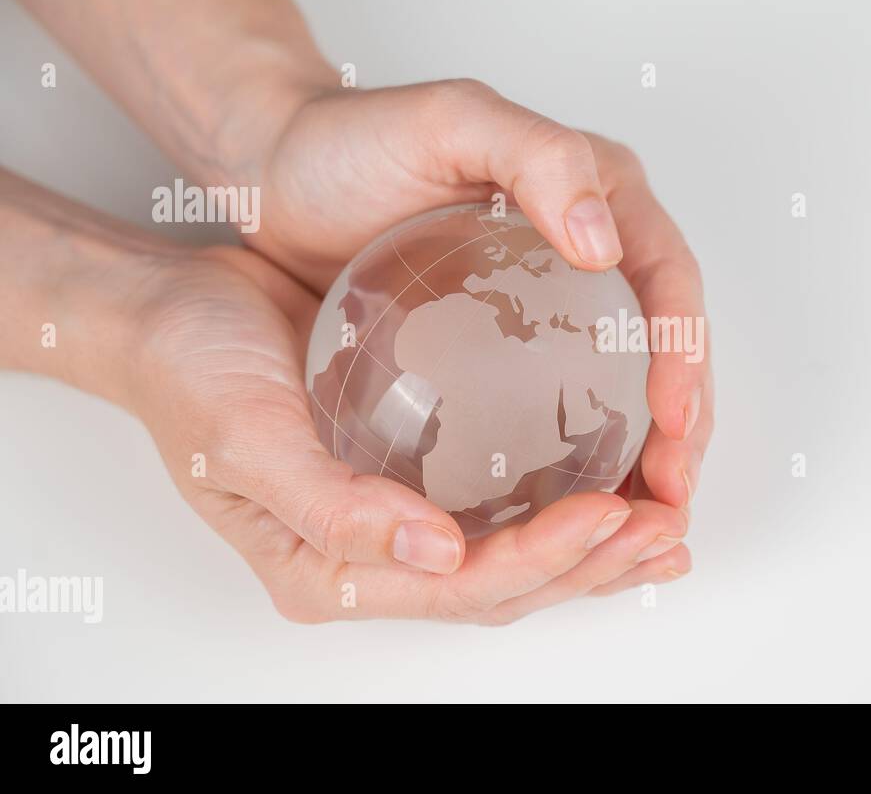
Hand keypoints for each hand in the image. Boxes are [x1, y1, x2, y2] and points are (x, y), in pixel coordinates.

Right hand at [127, 241, 691, 623]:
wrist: (167, 317)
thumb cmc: (191, 375)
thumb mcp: (244, 440)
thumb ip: (333, 510)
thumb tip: (434, 554)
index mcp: (331, 573)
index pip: (465, 588)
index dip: (544, 558)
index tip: (610, 512)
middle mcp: (373, 561)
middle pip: (507, 586)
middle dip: (595, 563)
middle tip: (668, 529)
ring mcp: (397, 525)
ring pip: (518, 554)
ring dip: (596, 544)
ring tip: (665, 521)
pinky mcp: (416, 477)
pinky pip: (506, 507)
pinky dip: (567, 501)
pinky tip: (616, 481)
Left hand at [239, 79, 713, 533]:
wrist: (281, 174)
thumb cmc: (354, 140)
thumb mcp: (452, 122)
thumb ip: (540, 159)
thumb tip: (605, 245)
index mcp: (602, 198)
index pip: (668, 282)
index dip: (684, 354)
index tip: (675, 422)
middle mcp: (594, 252)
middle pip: (665, 347)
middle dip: (683, 427)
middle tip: (673, 498)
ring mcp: (553, 302)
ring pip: (628, 386)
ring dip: (648, 454)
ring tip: (645, 520)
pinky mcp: (511, 343)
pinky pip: (567, 403)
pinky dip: (587, 457)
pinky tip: (582, 504)